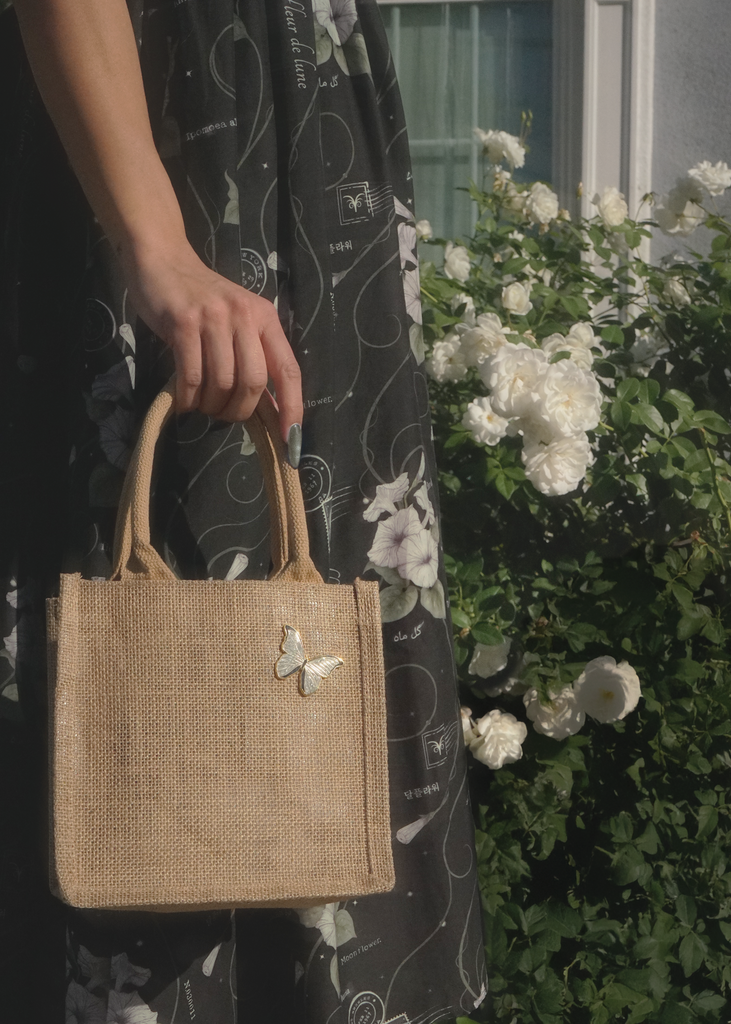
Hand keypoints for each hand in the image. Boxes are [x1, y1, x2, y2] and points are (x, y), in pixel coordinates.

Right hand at [121, 240, 302, 457]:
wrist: (163, 261)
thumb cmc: (202, 300)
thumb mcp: (237, 322)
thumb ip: (253, 357)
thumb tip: (269, 411)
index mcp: (266, 318)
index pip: (289, 370)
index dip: (292, 408)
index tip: (291, 440)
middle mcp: (245, 316)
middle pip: (254, 382)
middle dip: (239, 410)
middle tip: (222, 415)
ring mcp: (214, 318)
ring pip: (222, 382)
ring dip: (211, 405)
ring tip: (201, 404)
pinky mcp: (183, 322)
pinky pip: (191, 376)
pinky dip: (188, 398)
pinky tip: (183, 401)